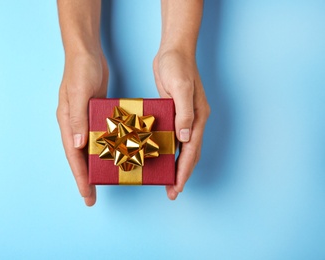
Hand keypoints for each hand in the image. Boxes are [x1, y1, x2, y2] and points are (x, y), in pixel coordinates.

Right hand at [57, 51, 108, 205]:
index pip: (73, 155)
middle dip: (85, 178)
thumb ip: (78, 118)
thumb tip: (78, 145)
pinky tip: (112, 155)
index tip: (86, 194)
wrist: (86, 52)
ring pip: (88, 149)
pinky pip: (98, 136)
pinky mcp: (94, 113)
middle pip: (79, 157)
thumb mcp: (80, 93)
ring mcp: (84, 119)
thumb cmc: (81, 70)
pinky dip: (103, 148)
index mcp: (67, 122)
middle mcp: (73, 124)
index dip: (80, 176)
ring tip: (102, 182)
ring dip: (94, 166)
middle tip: (91, 197)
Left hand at [153, 49, 209, 199]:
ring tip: (168, 182)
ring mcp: (185, 117)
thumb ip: (184, 113)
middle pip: (190, 154)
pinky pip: (173, 138)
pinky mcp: (174, 113)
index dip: (184, 170)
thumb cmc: (177, 66)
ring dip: (176, 166)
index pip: (191, 150)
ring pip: (182, 148)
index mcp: (198, 117)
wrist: (174, 50)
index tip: (177, 187)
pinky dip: (170, 151)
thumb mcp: (181, 88)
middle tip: (173, 192)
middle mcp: (193, 120)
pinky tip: (161, 158)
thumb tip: (184, 138)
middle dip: (182, 174)